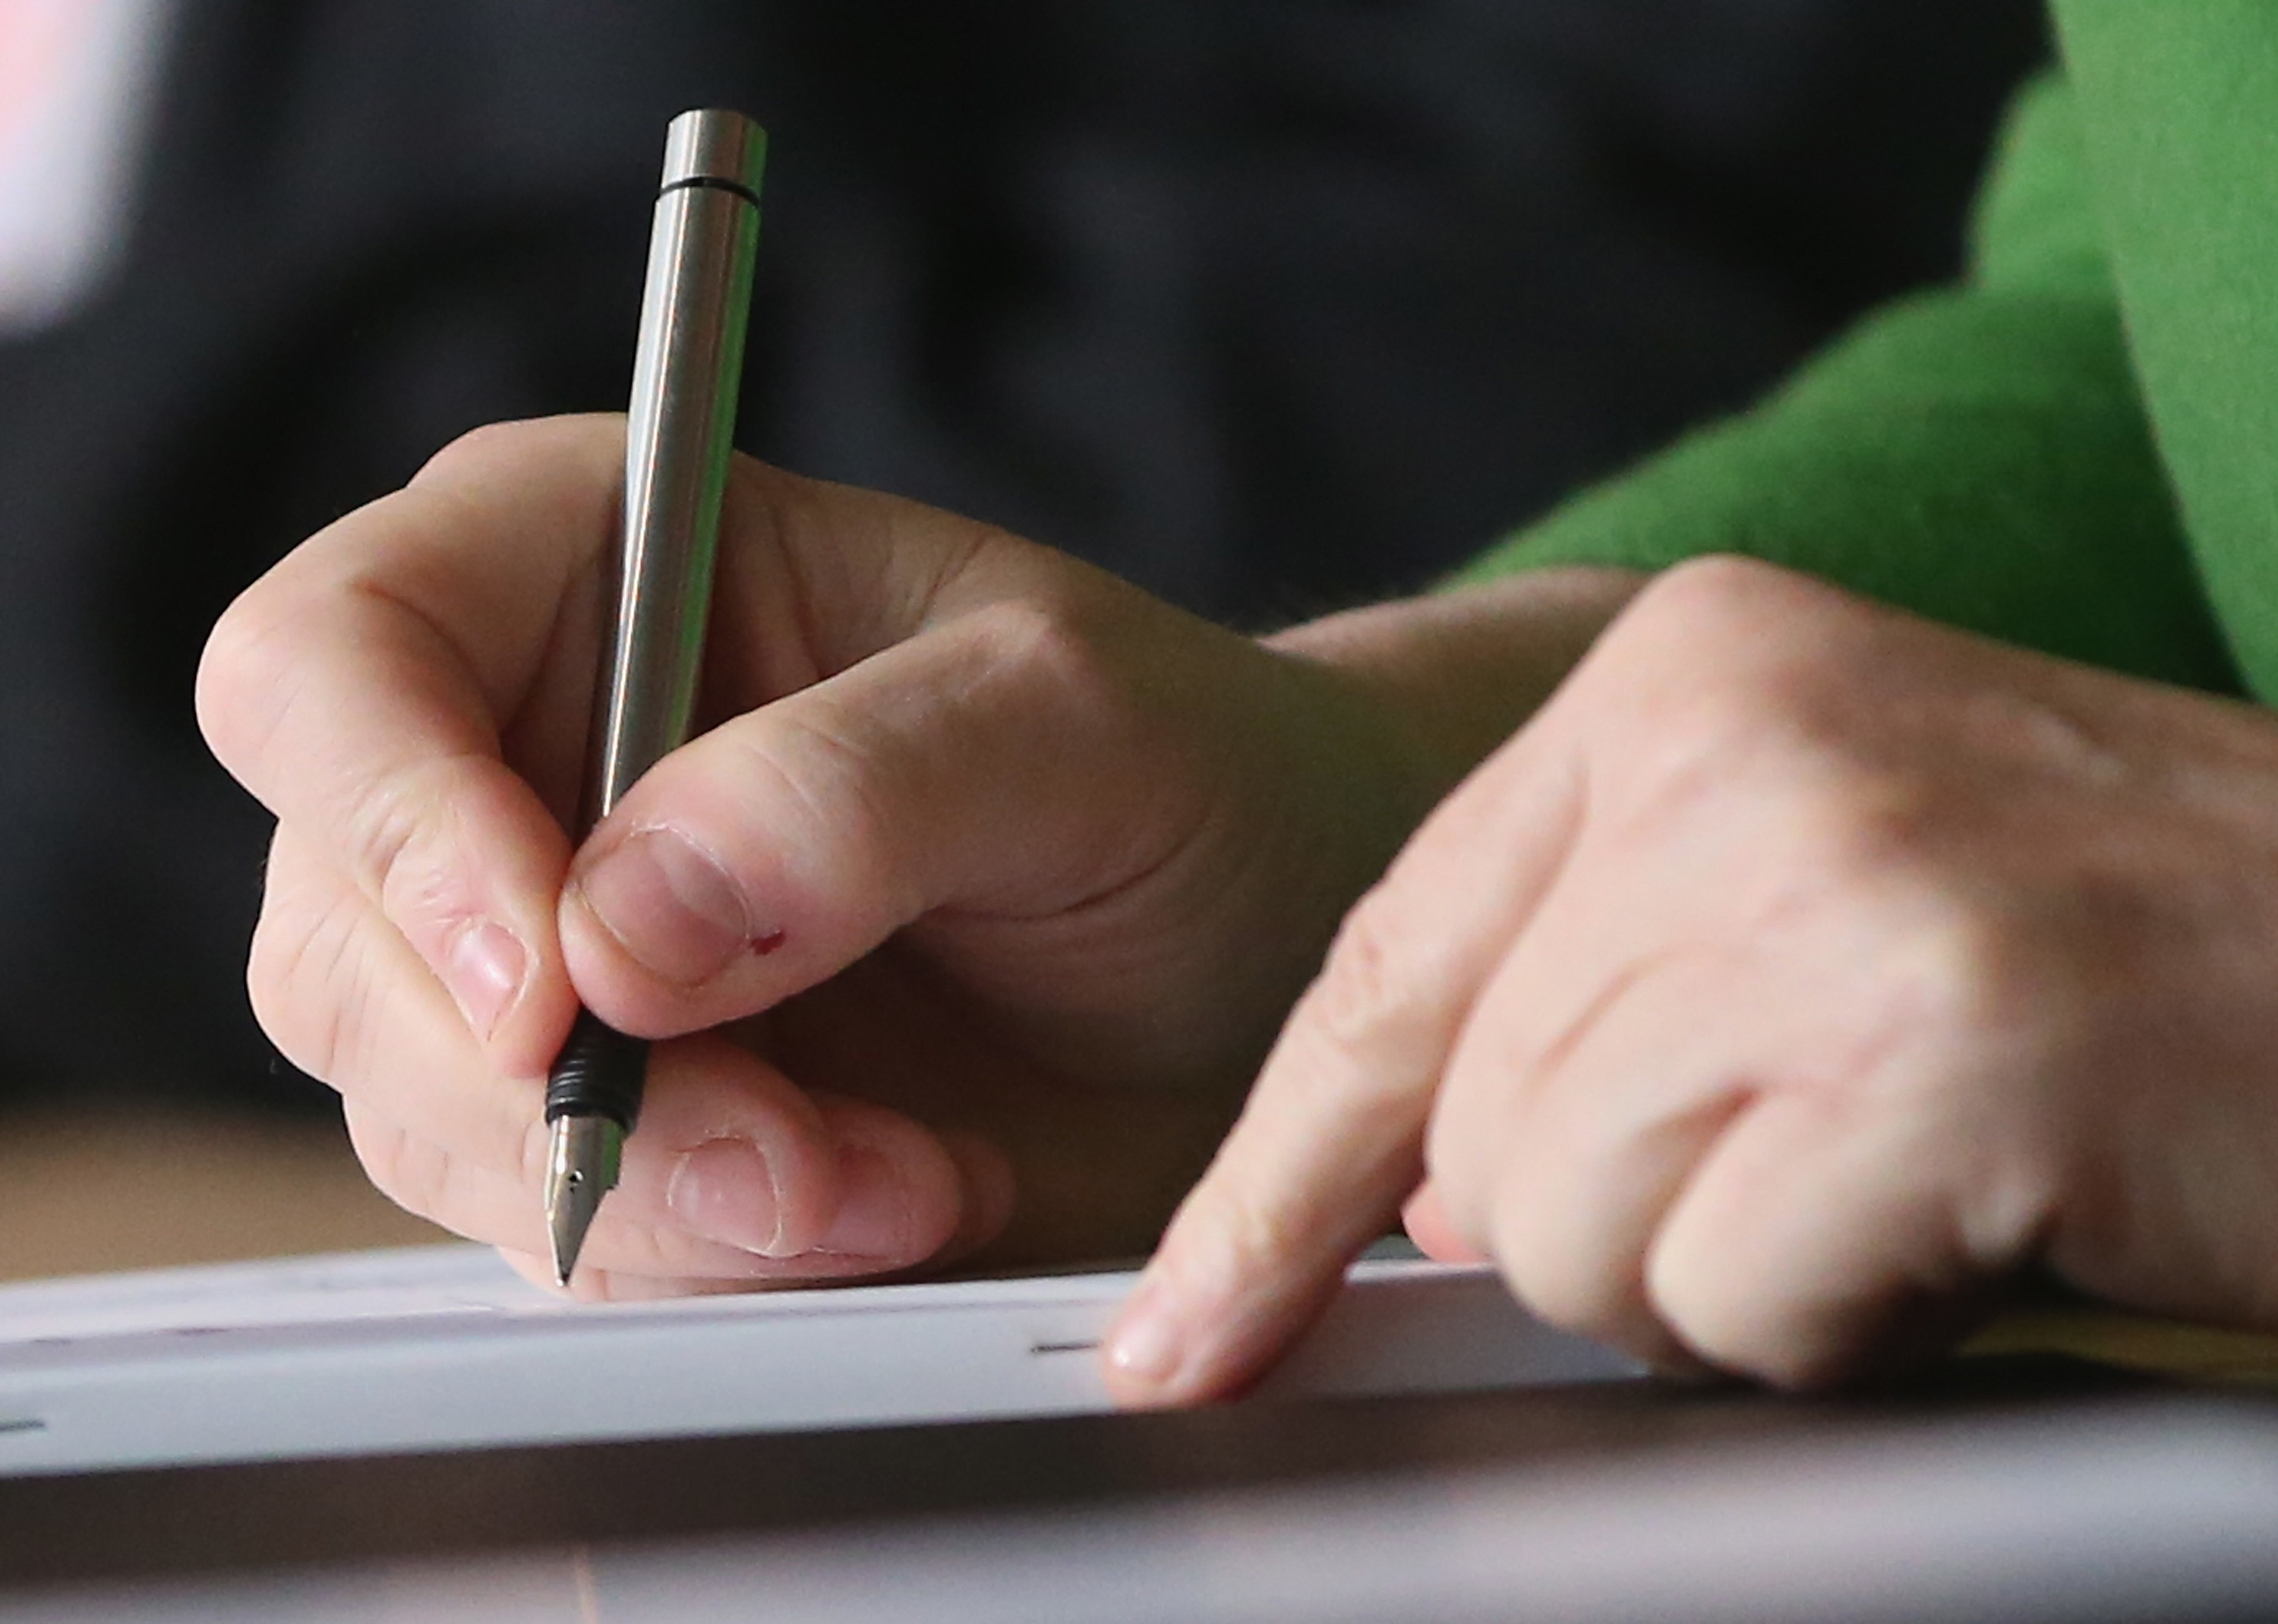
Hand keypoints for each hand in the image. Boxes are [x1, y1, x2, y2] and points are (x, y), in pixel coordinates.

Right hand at [197, 414, 1633, 1297]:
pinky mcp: (612, 1110)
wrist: (1264, 954)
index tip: (554, 986)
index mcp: (590, 559)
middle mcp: (526, 750)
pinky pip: (550, 1220)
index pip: (334, 657)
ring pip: (429, 1108)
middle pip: (347, 926)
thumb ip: (857, 786)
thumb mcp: (1075, 726)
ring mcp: (550, 949)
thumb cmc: (1186, 774)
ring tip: (898, 1177)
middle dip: (556, 1079)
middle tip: (799, 1148)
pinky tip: (885, 1203)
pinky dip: (702, 1251)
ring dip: (655, 1190)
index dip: (394, 822)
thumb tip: (614, 929)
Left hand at [1107, 555, 2277, 1400]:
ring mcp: (1836, 877)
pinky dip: (1851, 1320)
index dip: (1271, 1175)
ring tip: (1927, 1174)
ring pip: (1568, 1233)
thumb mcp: (1828, 883)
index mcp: (1687, 670)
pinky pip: (1729, 1301)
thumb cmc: (2132, 954)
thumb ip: (1602, 983)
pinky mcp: (1939, 1043)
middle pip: (1472, 1129)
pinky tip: (1991, 1216)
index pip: (1389, 959)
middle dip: (1630, 1219)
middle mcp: (1737, 738)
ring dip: (1741, 1275)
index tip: (1185, 1329)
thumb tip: (1409, 1191)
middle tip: (1843, 1155)